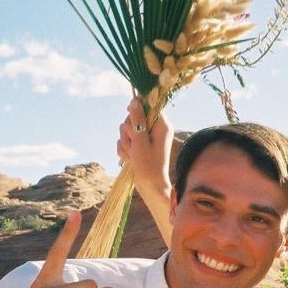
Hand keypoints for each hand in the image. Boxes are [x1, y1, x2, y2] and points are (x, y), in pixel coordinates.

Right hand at [118, 97, 174, 244]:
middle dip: (129, 131)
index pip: (148, 105)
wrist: (150, 187)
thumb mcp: (141, 141)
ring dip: (126, 143)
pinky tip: (130, 159)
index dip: (137, 109)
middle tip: (134, 145)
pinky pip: (125, 141)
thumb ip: (138, 119)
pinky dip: (125, 150)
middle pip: (134, 117)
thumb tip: (135, 100)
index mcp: (162, 125)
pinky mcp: (139, 146)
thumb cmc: (149, 166)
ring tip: (133, 155)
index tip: (131, 116)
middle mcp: (155, 129)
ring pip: (127, 130)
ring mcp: (146, 138)